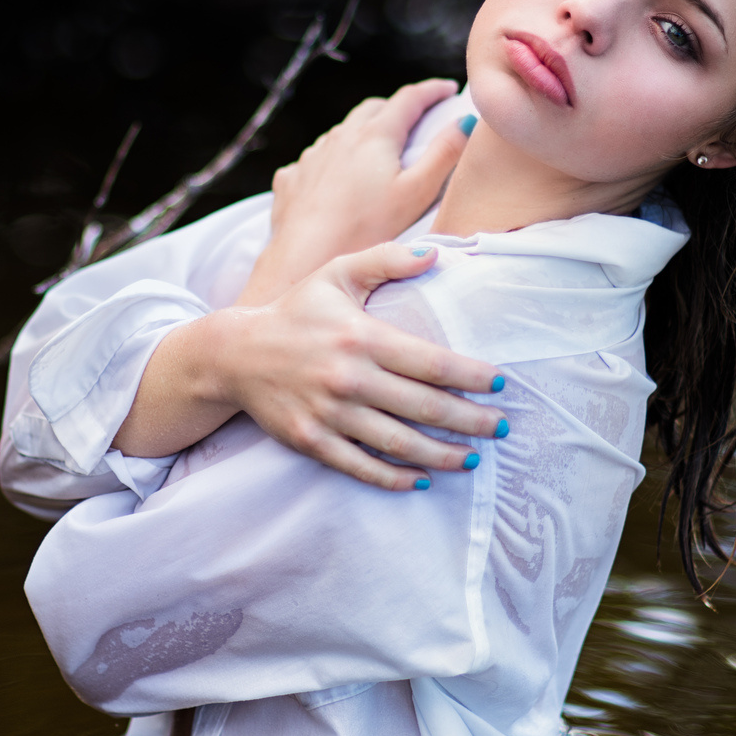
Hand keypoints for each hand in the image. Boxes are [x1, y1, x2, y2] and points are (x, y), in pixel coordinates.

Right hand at [113, 242, 506, 489]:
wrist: (235, 353)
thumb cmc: (297, 311)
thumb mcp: (338, 274)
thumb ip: (387, 260)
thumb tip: (436, 254)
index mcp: (361, 337)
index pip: (430, 362)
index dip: (471, 377)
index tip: (501, 385)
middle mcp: (348, 378)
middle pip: (424, 407)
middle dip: (469, 420)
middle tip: (500, 428)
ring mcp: (329, 414)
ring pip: (398, 443)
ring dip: (442, 456)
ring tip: (473, 458)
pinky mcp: (311, 441)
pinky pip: (361, 467)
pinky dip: (395, 478)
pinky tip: (422, 480)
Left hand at [238, 80, 470, 306]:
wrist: (303, 260)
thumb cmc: (365, 231)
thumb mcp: (417, 193)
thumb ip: (445, 154)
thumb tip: (466, 122)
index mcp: (375, 136)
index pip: (409, 99)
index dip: (432, 91)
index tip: (447, 89)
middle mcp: (340, 137)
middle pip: (373, 109)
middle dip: (396, 109)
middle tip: (415, 120)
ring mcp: (312, 156)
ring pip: (342, 132)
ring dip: (362, 133)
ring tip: (377, 152)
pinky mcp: (292, 179)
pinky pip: (316, 159)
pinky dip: (332, 159)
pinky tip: (337, 178)